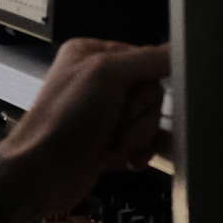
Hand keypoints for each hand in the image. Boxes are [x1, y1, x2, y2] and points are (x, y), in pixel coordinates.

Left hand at [0, 38, 169, 222]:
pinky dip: (137, 153)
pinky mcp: (110, 142)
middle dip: (139, 115)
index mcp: (93, 54)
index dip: (144, 83)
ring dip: (136, 137)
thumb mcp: (107, 75)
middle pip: (151, 92)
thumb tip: (178, 48)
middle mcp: (98, 81)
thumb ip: (148, 59)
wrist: (44, 173)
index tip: (128, 98)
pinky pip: (144, 143)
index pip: (145, 59)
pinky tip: (123, 159)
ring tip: (113, 145)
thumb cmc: (65, 119)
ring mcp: (104, 114)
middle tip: (117, 124)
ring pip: (150, 120)